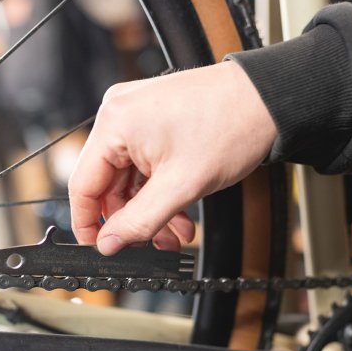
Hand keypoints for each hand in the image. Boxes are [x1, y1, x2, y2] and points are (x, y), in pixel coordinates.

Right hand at [68, 61, 276, 254]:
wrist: (268, 103)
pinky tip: (180, 214)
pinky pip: (146, 167)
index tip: (100, 248)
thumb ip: (139, 221)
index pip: (83, 185)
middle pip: (109, 186)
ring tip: (176, 233)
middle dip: (134, 220)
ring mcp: (138, 118)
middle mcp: (120, 116)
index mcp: (115, 123)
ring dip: (152, 211)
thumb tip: (109, 243)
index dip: (89, 224)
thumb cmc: (231, 126)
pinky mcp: (155, 123)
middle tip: (153, 243)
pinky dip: (160, 193)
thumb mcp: (180, 187)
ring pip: (131, 181)